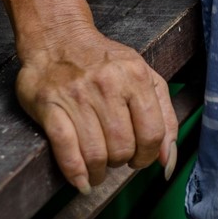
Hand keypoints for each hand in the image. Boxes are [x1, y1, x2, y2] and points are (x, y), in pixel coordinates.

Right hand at [15, 26, 179, 194]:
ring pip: (96, 154)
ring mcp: (77, 95)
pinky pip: (66, 150)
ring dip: (99, 173)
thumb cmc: (104, 62)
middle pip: (123, 148)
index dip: (148, 156)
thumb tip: (168, 161)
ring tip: (98, 171)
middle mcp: (108, 84)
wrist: (58, 37)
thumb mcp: (144, 78)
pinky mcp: (50, 105)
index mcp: (136, 76)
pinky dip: (75, 173)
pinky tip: (81, 181)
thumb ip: (164, 117)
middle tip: (115, 159)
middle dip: (121, 163)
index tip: (139, 159)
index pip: (152, 133)